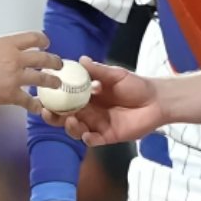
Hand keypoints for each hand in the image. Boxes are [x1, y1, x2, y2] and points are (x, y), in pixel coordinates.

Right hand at [0, 31, 61, 110]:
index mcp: (8, 43)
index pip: (33, 38)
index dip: (43, 40)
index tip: (46, 44)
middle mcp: (16, 58)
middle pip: (43, 58)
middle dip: (54, 61)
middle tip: (59, 64)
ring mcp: (16, 76)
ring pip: (41, 78)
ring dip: (51, 81)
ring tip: (57, 83)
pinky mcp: (12, 94)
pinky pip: (28, 100)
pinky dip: (35, 105)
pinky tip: (38, 107)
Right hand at [42, 57, 163, 145]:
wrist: (157, 100)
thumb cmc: (136, 85)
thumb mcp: (115, 75)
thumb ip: (98, 70)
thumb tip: (81, 59)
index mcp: (87, 95)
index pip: (65, 98)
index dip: (53, 98)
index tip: (43, 95)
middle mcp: (89, 111)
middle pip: (65, 116)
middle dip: (54, 116)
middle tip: (48, 112)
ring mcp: (97, 124)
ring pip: (76, 129)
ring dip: (70, 127)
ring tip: (71, 120)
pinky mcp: (108, 136)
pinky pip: (93, 140)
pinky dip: (87, 139)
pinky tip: (87, 134)